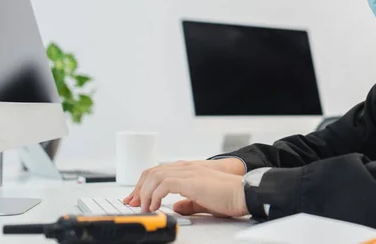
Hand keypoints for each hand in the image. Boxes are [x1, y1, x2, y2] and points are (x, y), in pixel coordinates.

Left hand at [123, 158, 244, 205]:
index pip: (159, 171)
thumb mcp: (203, 201)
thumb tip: (176, 207)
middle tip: (132, 203)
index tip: (136, 198)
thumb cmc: (229, 197)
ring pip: (155, 175)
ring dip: (144, 192)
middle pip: (152, 171)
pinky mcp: (191, 180)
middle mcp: (187, 167)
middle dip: (138, 188)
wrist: (243, 193)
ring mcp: (189, 172)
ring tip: (143, 207)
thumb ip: (189, 202)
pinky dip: (154, 195)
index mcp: (189, 170)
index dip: (144, 185)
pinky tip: (153, 205)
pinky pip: (164, 184)